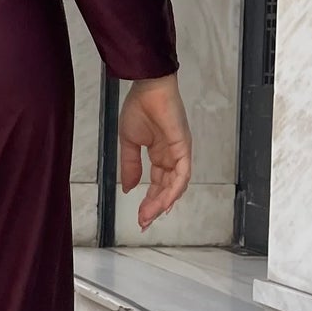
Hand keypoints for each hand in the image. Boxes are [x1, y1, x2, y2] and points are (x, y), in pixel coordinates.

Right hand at [118, 73, 192, 231]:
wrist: (148, 88)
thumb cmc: (139, 107)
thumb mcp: (129, 142)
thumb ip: (130, 166)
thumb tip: (128, 188)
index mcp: (159, 154)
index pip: (156, 184)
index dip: (148, 201)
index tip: (139, 217)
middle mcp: (171, 157)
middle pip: (166, 188)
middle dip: (154, 206)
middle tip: (143, 222)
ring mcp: (179, 153)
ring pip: (175, 185)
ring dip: (163, 202)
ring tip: (149, 215)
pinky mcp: (184, 148)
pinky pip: (182, 173)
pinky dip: (175, 188)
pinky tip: (165, 201)